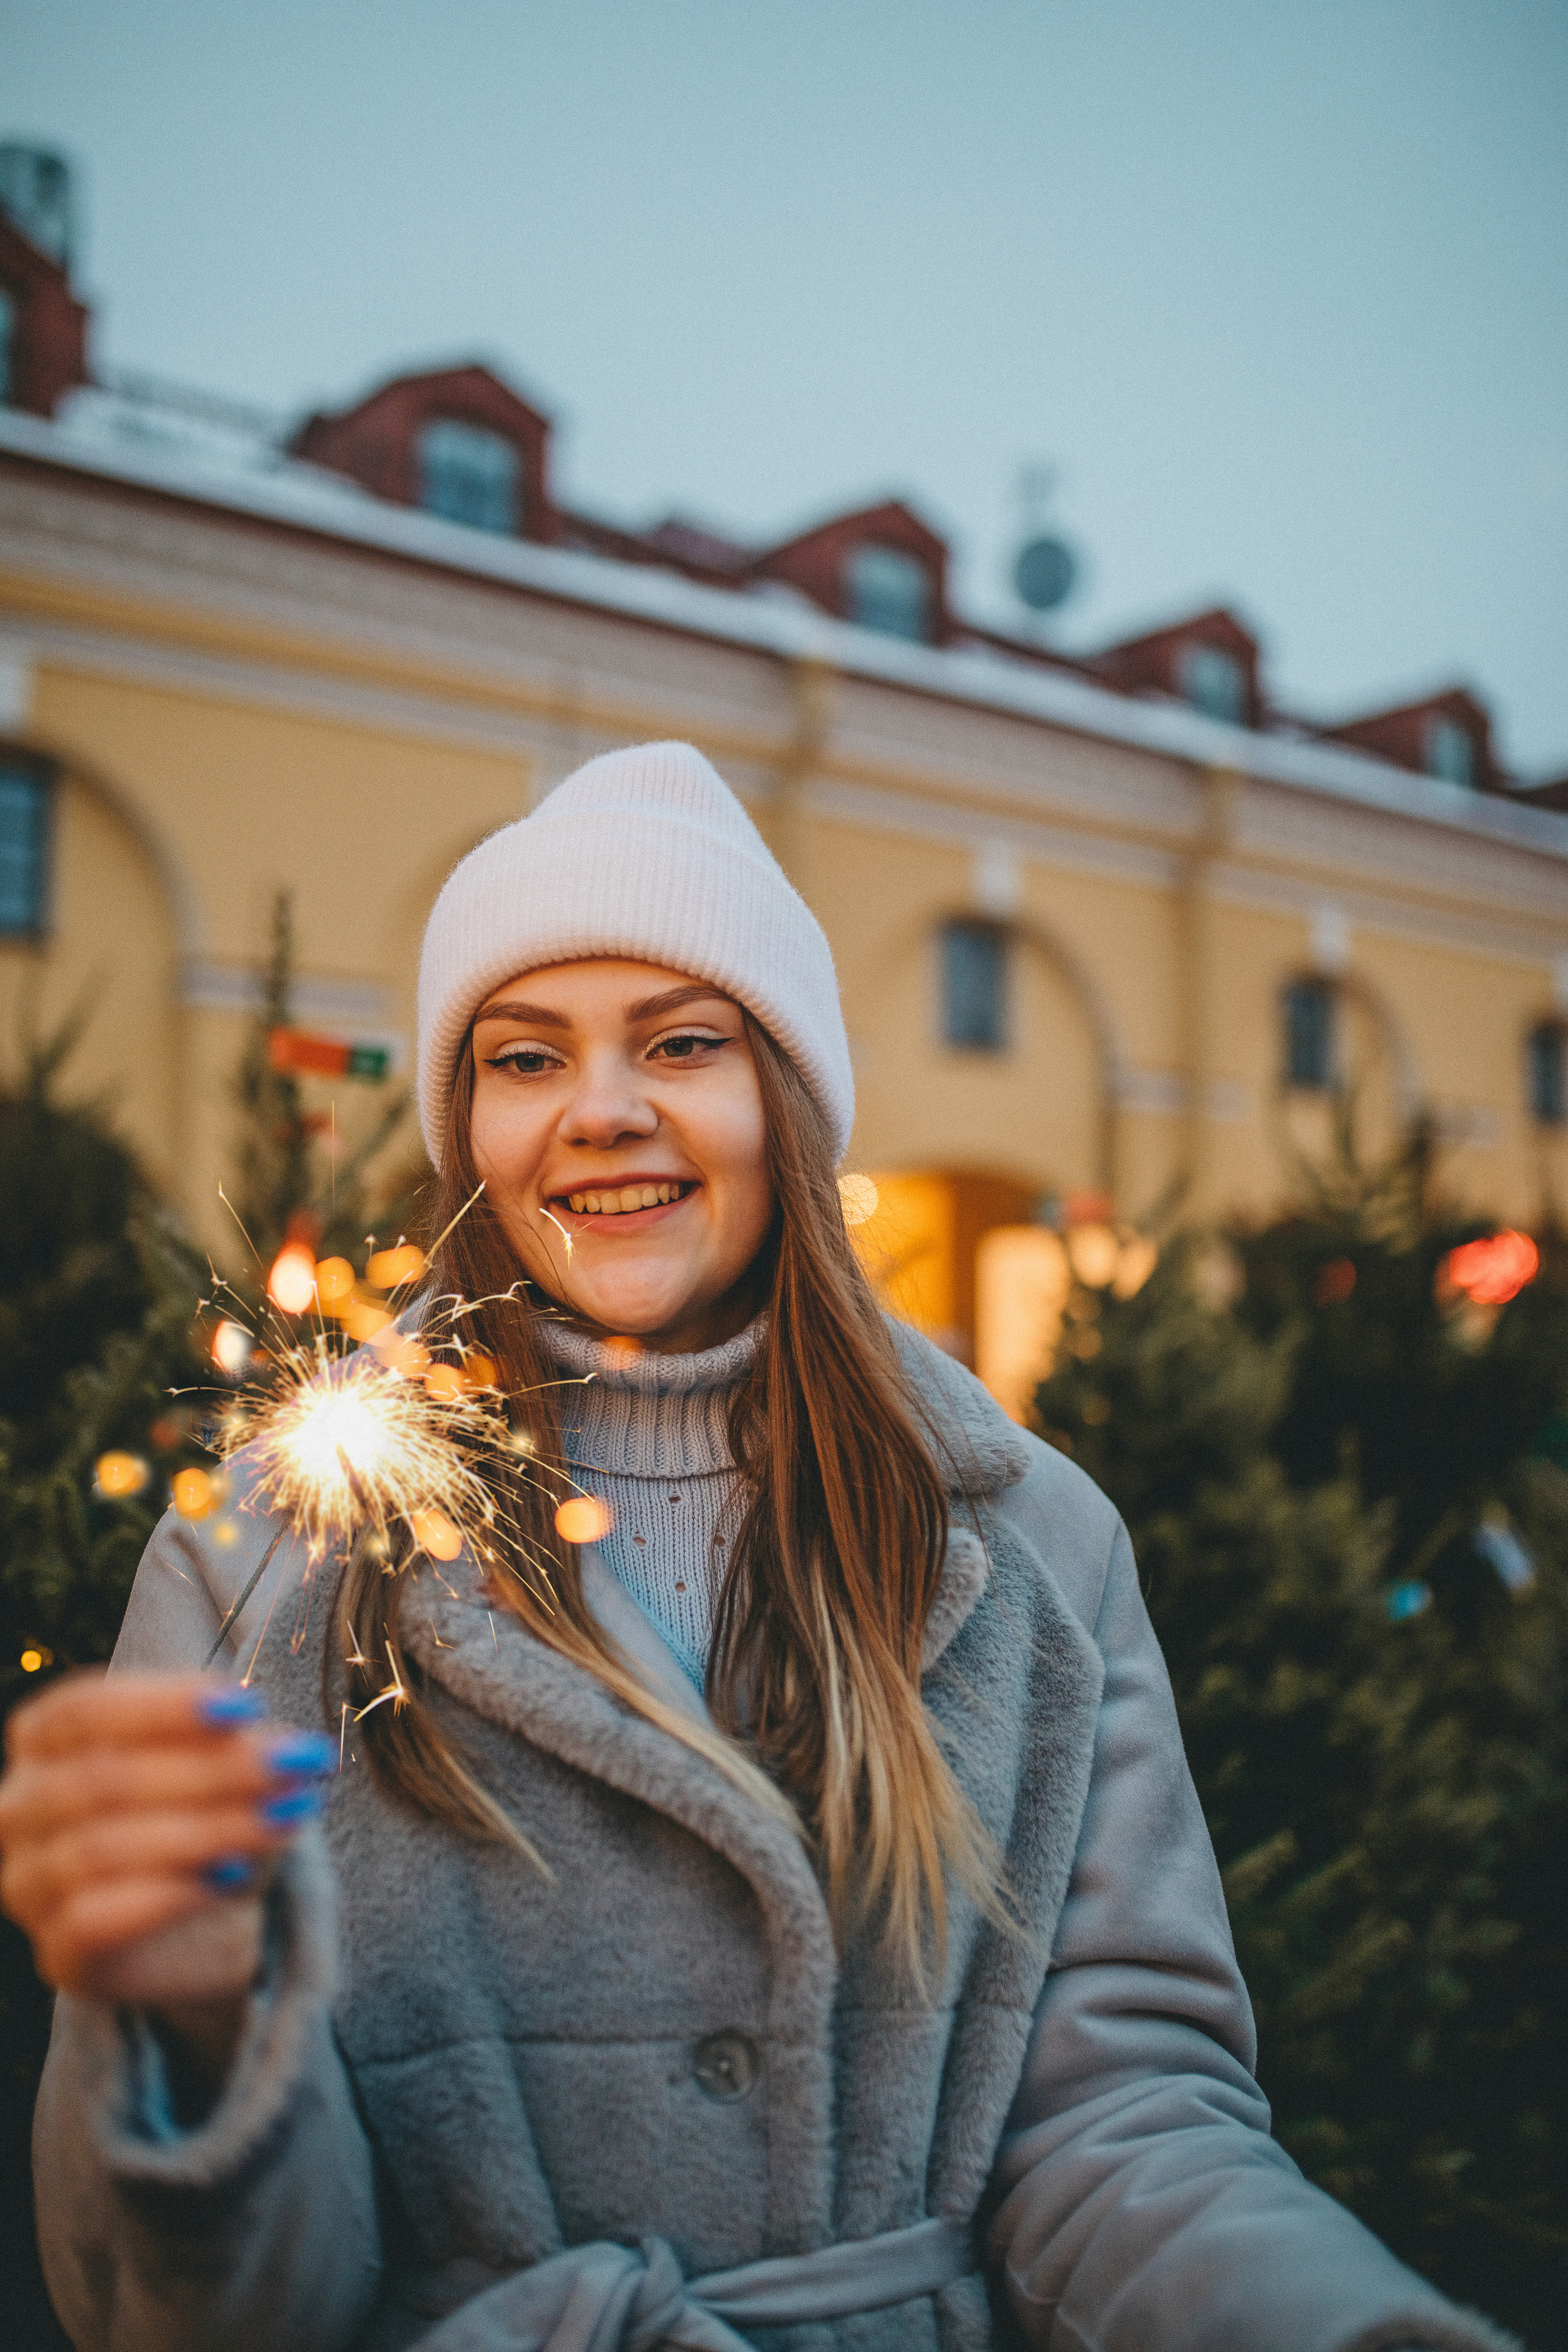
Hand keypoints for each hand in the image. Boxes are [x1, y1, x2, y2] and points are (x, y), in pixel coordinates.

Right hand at [0, 1670, 333, 2080]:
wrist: (199, 1920)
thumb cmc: (199, 1812)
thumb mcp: (222, 1764)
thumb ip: (238, 1748)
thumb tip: (290, 1750)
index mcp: (42, 1741)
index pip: (83, 1710)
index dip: (164, 1705)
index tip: (247, 1706)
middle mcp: (19, 1809)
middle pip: (101, 1779)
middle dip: (209, 1769)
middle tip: (294, 1764)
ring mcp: (28, 1886)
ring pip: (101, 1849)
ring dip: (207, 1830)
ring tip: (285, 1818)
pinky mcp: (58, 1954)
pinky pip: (92, 1922)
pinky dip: (167, 1895)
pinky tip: (230, 1876)